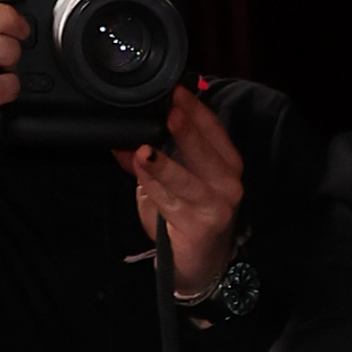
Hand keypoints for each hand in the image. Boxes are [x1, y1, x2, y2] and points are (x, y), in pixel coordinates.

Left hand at [118, 82, 245, 296]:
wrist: (198, 262)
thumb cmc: (187, 215)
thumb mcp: (171, 180)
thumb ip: (149, 156)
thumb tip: (122, 136)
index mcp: (226, 164)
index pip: (214, 130)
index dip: (196, 109)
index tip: (176, 90)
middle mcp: (228, 184)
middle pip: (207, 151)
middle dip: (187, 131)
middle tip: (169, 112)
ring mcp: (217, 207)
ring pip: (188, 180)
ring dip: (164, 165)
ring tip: (145, 151)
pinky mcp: (201, 228)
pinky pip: (171, 203)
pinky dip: (153, 186)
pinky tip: (141, 172)